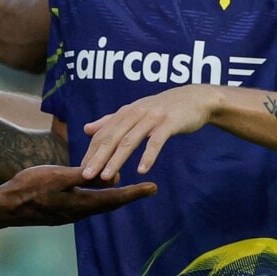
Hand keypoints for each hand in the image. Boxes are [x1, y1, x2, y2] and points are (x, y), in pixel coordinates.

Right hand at [0, 164, 156, 224]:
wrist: (7, 207)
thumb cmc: (30, 188)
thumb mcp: (58, 176)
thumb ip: (85, 176)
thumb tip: (112, 175)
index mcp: (82, 203)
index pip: (116, 198)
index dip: (136, 192)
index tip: (154, 188)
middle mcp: (80, 212)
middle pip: (111, 204)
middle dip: (130, 195)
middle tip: (149, 188)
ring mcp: (70, 215)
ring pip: (100, 205)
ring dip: (115, 196)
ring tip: (129, 189)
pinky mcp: (62, 213)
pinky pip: (88, 205)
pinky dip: (100, 197)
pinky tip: (99, 192)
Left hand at [80, 86, 217, 179]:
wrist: (195, 98)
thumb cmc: (163, 109)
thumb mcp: (135, 112)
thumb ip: (111, 121)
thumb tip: (86, 129)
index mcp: (124, 113)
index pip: (102, 135)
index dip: (91, 152)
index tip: (80, 171)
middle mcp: (134, 113)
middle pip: (112, 138)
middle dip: (97, 158)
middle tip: (86, 176)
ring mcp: (151, 118)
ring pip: (130, 140)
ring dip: (117, 159)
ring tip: (107, 177)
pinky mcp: (168, 123)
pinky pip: (156, 141)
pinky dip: (148, 156)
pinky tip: (142, 171)